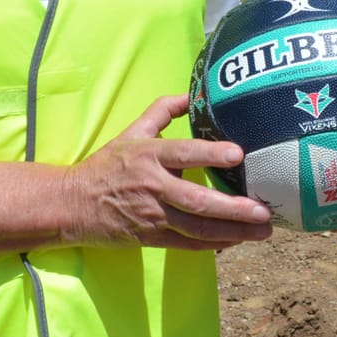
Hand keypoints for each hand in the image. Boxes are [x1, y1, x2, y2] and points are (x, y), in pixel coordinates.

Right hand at [60, 95, 273, 249]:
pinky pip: (187, 244)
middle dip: (233, 208)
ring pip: (197, 228)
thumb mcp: (133, 131)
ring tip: (263, 230)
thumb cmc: (109, 164)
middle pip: (197, 200)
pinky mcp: (151, 238)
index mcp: (149, 155)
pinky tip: (238, 240)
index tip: (239, 154)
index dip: (210, 154)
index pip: (183, 153)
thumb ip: (164, 109)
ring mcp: (152, 215)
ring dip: (233, 231)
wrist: (72, 204)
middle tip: (264, 209)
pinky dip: (213, 244)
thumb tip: (194, 92)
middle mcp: (153, 186)